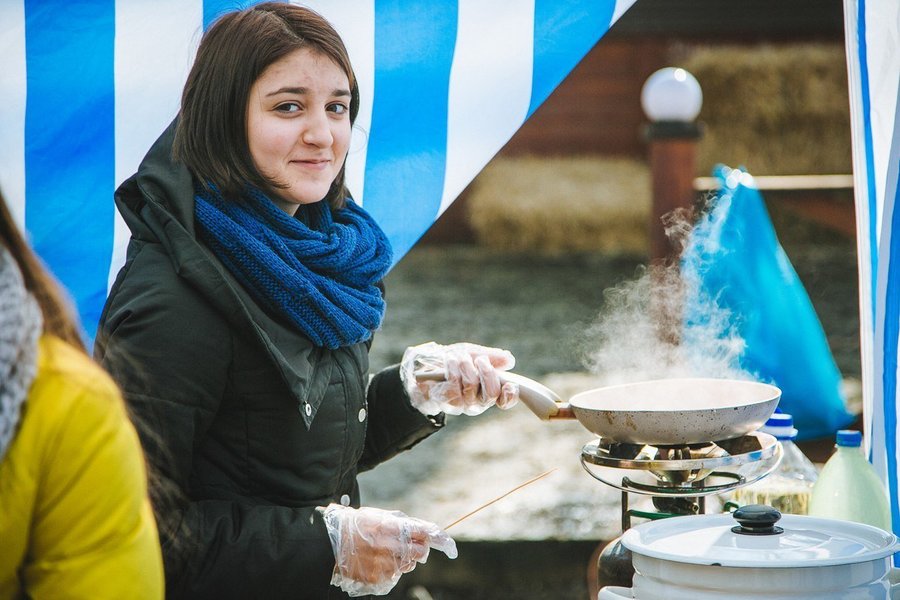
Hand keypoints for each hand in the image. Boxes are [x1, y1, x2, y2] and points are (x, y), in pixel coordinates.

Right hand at [321, 504, 456, 596]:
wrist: (329, 543)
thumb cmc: (358, 526)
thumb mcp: (381, 517)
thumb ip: (405, 524)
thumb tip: (428, 532)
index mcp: (391, 527)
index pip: (425, 533)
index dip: (440, 539)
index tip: (450, 545)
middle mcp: (389, 547)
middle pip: (421, 554)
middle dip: (419, 550)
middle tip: (409, 545)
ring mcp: (383, 565)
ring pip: (408, 566)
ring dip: (403, 560)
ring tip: (384, 551)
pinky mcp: (377, 579)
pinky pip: (394, 576)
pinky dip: (390, 570)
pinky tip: (375, 562)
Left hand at [400, 342, 519, 415]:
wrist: (424, 367)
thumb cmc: (451, 361)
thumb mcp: (472, 353)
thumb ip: (490, 356)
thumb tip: (509, 359)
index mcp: (488, 389)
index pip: (505, 400)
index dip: (511, 395)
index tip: (511, 385)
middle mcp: (477, 400)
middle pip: (491, 395)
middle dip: (488, 374)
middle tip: (481, 360)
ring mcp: (461, 403)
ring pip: (472, 387)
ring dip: (466, 367)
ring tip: (459, 356)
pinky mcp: (446, 400)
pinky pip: (454, 386)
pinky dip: (453, 369)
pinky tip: (450, 360)